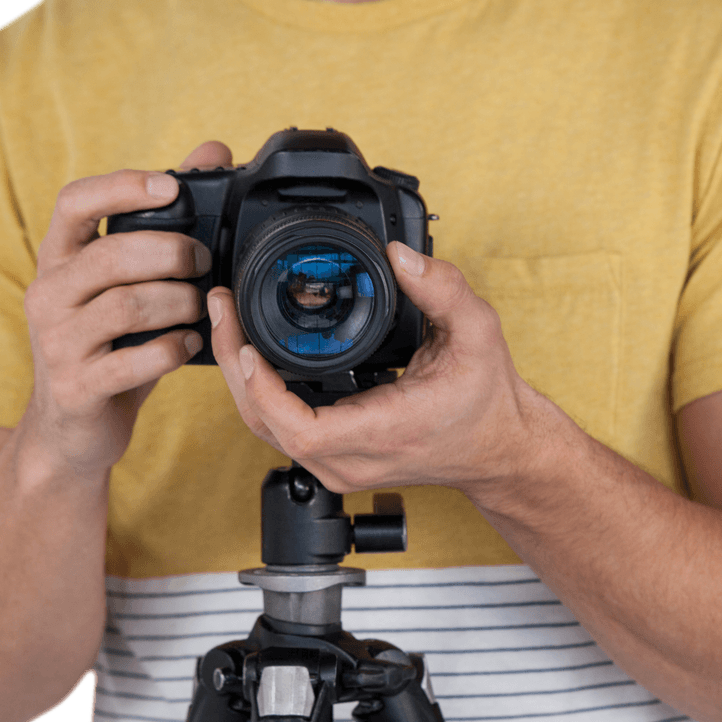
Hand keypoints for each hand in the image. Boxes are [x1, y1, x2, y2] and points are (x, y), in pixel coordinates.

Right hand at [21, 142, 233, 477]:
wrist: (71, 428)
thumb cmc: (108, 345)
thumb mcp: (126, 285)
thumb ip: (162, 224)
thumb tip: (212, 152)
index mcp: (58, 260)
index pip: (73, 202)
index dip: (122, 187)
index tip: (171, 188)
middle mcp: (48, 294)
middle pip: (113, 255)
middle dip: (172, 253)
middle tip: (204, 261)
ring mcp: (57, 342)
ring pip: (129, 307)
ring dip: (180, 303)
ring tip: (201, 307)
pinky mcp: (76, 387)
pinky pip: (135, 360)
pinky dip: (173, 349)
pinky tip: (188, 345)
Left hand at [208, 242, 538, 494]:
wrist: (499, 449)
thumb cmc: (488, 400)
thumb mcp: (478, 332)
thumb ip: (442, 288)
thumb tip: (400, 254)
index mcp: (386, 431)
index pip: (303, 430)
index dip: (263, 389)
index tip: (246, 346)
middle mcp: (355, 460)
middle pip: (267, 427)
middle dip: (233, 370)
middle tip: (223, 309)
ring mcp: (342, 467)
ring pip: (267, 432)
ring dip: (240, 381)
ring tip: (229, 325)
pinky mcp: (337, 462)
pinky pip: (281, 432)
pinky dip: (259, 394)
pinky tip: (252, 355)